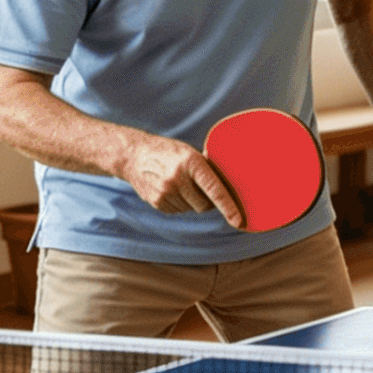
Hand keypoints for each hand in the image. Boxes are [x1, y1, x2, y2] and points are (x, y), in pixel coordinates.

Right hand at [122, 135, 245, 228]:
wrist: (133, 155)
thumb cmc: (169, 152)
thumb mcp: (189, 152)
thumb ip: (207, 168)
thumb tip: (231, 184)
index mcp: (191, 162)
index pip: (214, 189)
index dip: (228, 206)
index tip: (238, 221)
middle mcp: (177, 178)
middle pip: (205, 205)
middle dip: (209, 201)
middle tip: (202, 189)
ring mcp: (165, 192)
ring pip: (192, 209)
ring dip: (193, 201)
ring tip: (181, 184)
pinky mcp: (157, 202)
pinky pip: (179, 211)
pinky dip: (180, 203)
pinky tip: (171, 189)